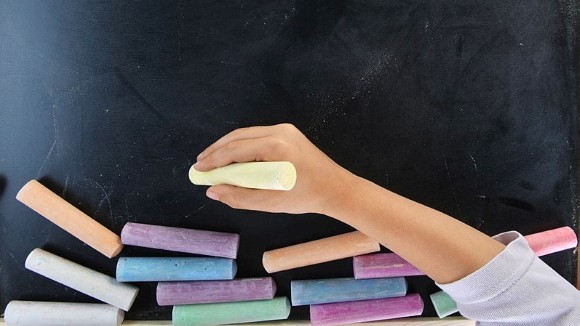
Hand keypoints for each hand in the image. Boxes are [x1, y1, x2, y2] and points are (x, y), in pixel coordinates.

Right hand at [194, 124, 354, 214]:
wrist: (335, 188)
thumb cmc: (306, 197)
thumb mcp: (270, 202)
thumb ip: (239, 197)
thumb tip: (213, 191)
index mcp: (276, 146)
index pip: (236, 149)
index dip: (214, 160)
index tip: (198, 170)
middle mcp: (279, 132)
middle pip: (238, 137)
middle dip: (216, 151)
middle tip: (200, 165)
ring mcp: (284, 130)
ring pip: (246, 134)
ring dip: (227, 147)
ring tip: (212, 162)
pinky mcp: (287, 133)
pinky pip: (257, 136)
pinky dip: (241, 147)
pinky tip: (233, 158)